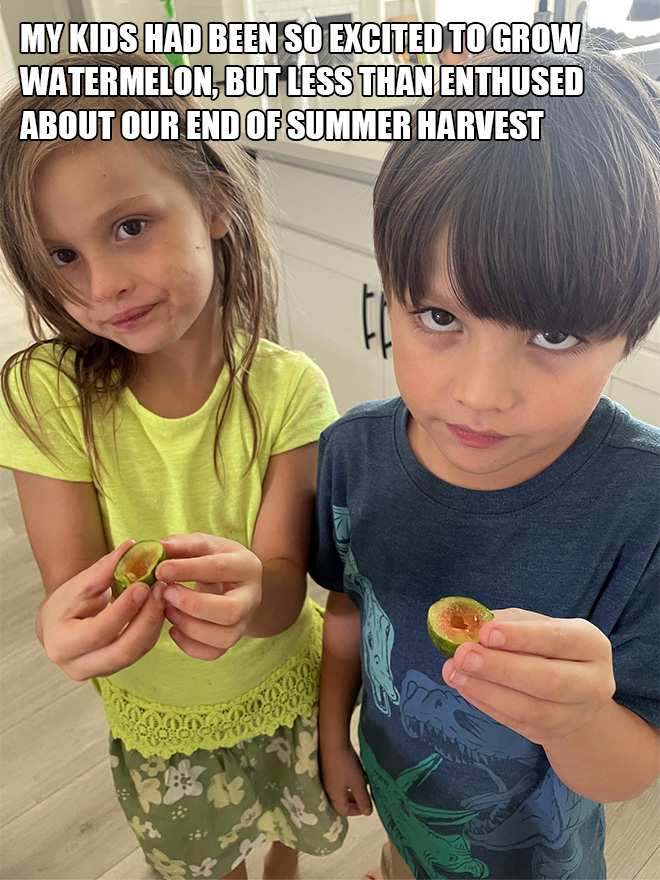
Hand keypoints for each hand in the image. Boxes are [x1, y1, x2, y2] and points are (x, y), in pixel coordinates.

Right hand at [38, 540, 165, 680]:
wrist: (61, 624)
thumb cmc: (67, 602)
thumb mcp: (80, 584)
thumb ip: (104, 569)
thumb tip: (130, 547)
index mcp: (61, 644)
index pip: (97, 632)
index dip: (123, 610)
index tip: (142, 586)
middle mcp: (78, 666)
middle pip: (122, 651)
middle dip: (146, 619)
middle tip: (161, 590)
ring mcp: (99, 671)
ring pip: (136, 653)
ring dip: (154, 623)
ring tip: (163, 594)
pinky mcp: (117, 668)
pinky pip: (141, 651)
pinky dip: (152, 628)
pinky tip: (159, 606)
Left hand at [156, 533, 261, 660]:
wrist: (234, 582)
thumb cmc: (215, 560)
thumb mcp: (204, 545)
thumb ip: (183, 545)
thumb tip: (159, 548)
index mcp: (246, 566)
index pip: (219, 569)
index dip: (188, 570)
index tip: (160, 570)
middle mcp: (252, 597)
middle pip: (231, 611)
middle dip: (194, 606)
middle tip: (166, 594)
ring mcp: (245, 621)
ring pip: (225, 637)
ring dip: (190, 627)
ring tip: (167, 611)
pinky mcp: (233, 640)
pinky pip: (215, 653)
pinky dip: (190, 646)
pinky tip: (174, 629)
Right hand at [320, 741, 372, 816]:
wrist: (332, 741)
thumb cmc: (345, 764)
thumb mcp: (358, 783)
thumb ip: (363, 798)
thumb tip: (368, 813)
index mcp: (335, 796)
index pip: (344, 810)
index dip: (356, 811)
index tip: (367, 807)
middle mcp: (329, 788)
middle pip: (342, 800)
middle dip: (355, 800)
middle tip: (366, 795)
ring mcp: (328, 777)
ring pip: (341, 788)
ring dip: (353, 788)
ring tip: (364, 782)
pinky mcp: (329, 766)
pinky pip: (340, 778)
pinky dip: (349, 779)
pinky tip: (357, 770)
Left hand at [442, 608, 615, 746]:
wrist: (571, 690)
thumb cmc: (547, 646)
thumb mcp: (534, 624)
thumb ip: (506, 623)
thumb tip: (470, 629)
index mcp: (592, 644)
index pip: (559, 639)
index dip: (522, 637)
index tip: (486, 633)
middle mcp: (593, 682)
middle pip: (549, 680)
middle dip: (501, 668)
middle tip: (463, 655)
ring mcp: (575, 715)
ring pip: (532, 709)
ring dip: (487, 690)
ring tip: (455, 672)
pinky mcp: (552, 734)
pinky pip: (516, 723)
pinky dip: (486, 704)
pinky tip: (464, 687)